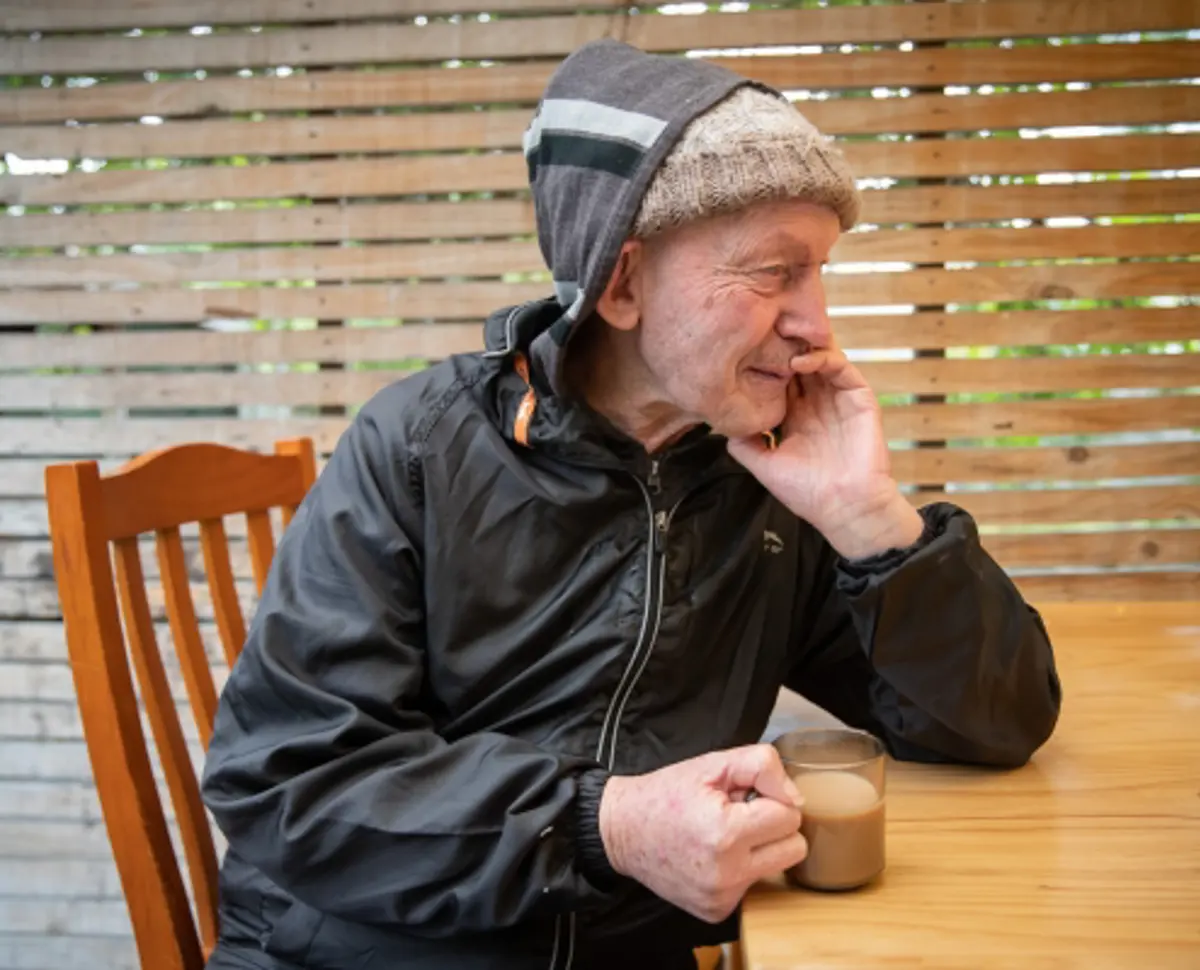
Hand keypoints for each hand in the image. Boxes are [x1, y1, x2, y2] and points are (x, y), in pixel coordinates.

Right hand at [598, 744, 806, 922]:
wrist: (622, 831)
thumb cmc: (665, 794)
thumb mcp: (712, 763)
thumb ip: (762, 766)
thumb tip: (795, 798)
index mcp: (726, 832)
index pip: (789, 816)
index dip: (771, 798)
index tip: (746, 795)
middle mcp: (726, 873)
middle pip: (793, 849)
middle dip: (774, 826)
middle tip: (742, 814)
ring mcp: (721, 897)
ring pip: (775, 868)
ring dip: (759, 849)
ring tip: (724, 834)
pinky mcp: (717, 911)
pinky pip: (751, 886)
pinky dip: (740, 868)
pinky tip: (713, 855)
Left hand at [727, 343, 922, 558]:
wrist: (844, 507)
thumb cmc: (807, 493)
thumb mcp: (764, 465)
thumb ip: (743, 444)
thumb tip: (721, 424)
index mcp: (794, 416)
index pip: (778, 380)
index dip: (762, 365)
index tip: (741, 352)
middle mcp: (816, 403)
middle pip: (798, 364)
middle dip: (780, 348)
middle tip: (760, 334)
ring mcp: (837, 398)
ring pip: (820, 359)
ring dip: (800, 348)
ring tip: (778, 343)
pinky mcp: (858, 398)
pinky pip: (842, 368)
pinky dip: (822, 358)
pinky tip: (799, 362)